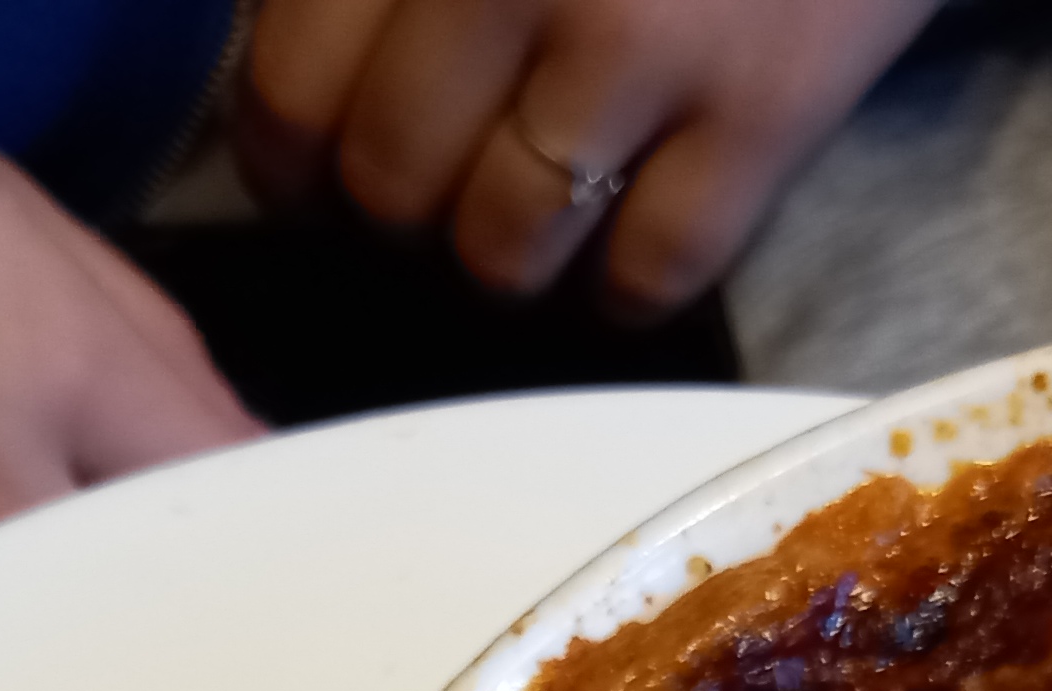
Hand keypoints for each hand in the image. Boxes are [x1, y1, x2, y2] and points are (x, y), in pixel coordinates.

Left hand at [239, 0, 952, 318]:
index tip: (303, 162)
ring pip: (503, 247)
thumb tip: (282, 74)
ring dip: (502, 249)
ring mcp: (646, 44)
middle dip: (393, 202)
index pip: (289, 88)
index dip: (284, 151)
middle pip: (389, 182)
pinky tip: (624, 235)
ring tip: (527, 201)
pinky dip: (623, 283)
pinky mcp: (769, 107)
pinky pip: (647, 274)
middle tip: (426, 180)